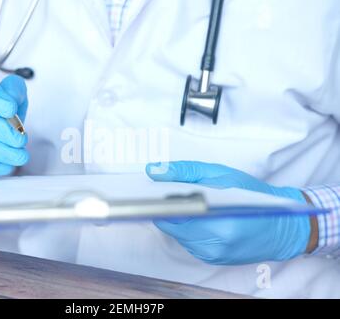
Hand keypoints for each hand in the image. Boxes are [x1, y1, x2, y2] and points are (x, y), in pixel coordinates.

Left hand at [146, 161, 310, 264]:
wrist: (284, 226)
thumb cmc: (255, 196)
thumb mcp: (221, 174)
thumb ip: (185, 172)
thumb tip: (153, 172)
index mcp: (215, 224)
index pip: (168, 216)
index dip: (156, 202)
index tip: (147, 191)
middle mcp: (211, 245)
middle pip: (171, 226)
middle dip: (168, 208)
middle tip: (172, 191)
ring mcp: (211, 255)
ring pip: (178, 234)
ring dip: (179, 219)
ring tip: (190, 202)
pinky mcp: (212, 259)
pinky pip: (189, 242)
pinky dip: (189, 228)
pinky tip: (199, 216)